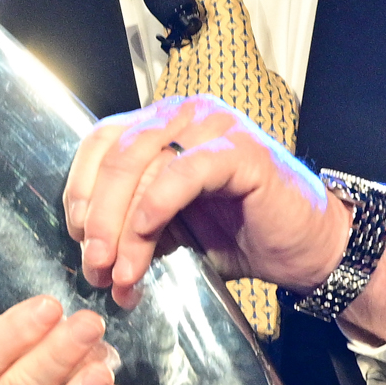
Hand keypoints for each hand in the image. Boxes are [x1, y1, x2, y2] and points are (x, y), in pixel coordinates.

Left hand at [64, 95, 339, 300]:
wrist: (307, 248)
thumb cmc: (244, 233)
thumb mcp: (173, 230)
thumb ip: (134, 229)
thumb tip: (95, 258)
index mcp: (163, 125)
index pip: (102, 143)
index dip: (81, 190)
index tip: (78, 238)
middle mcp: (184, 114)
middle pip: (116, 154)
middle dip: (97, 216)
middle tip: (95, 265)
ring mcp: (214, 126)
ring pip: (142, 162)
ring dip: (121, 222)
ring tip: (121, 270)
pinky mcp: (241, 150)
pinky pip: (184, 170)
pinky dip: (156, 204)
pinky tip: (147, 235)